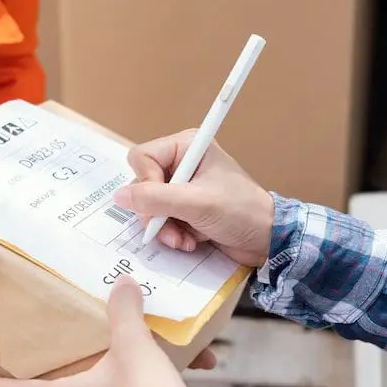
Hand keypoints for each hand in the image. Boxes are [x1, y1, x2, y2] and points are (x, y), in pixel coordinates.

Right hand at [113, 130, 274, 266]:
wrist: (266, 240)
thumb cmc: (241, 212)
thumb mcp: (197, 203)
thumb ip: (156, 199)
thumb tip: (120, 196)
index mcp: (186, 146)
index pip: (142, 157)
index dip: (146, 183)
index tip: (164, 203)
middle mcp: (181, 162)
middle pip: (142, 184)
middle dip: (155, 212)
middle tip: (173, 228)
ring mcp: (182, 187)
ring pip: (149, 206)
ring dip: (164, 228)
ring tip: (185, 239)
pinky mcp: (184, 208)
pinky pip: (161, 220)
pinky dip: (172, 234)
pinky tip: (190, 241)